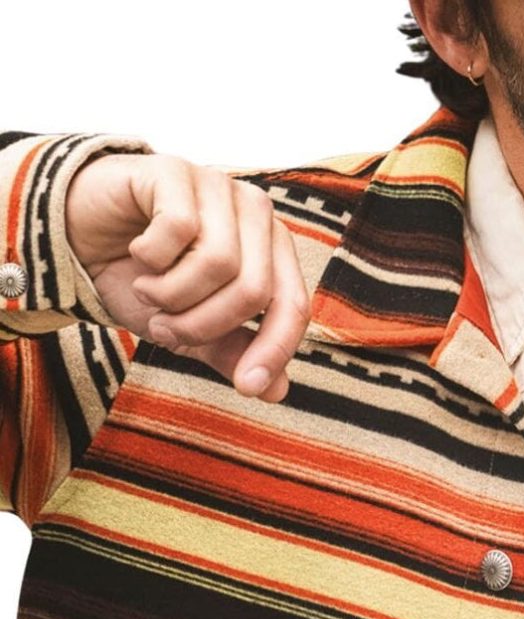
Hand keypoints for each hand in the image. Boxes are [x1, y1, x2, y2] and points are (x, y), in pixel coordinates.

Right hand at [64, 151, 310, 402]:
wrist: (77, 237)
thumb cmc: (143, 280)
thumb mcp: (189, 328)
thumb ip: (232, 352)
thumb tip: (277, 391)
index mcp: (273, 250)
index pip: (294, 305)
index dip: (274, 349)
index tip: (246, 387)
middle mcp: (256, 213)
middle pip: (254, 289)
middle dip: (204, 324)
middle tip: (166, 327)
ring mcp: (219, 186)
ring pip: (219, 262)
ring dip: (173, 293)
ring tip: (150, 290)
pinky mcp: (177, 170)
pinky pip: (179, 228)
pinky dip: (151, 257)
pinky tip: (137, 251)